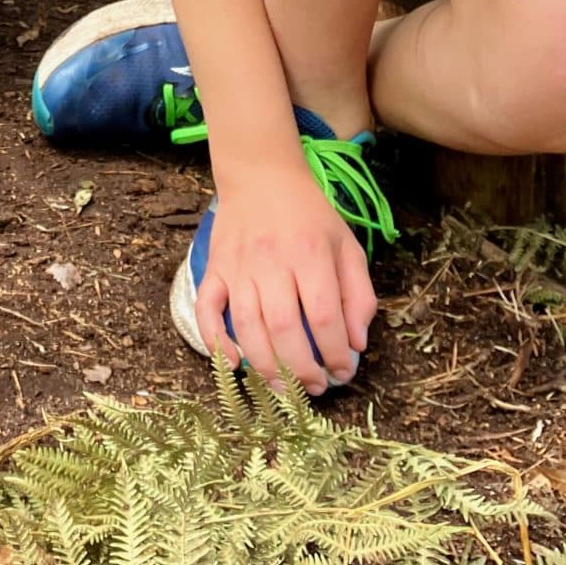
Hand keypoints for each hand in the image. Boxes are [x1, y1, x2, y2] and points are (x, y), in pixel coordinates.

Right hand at [194, 174, 375, 395]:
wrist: (262, 175)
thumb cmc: (310, 216)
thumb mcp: (347, 246)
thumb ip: (358, 295)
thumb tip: (356, 344)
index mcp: (310, 254)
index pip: (324, 316)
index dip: (334, 353)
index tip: (342, 372)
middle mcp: (272, 261)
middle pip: (283, 328)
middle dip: (301, 370)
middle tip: (314, 388)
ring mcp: (238, 266)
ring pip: (247, 326)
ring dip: (265, 366)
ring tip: (284, 389)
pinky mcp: (214, 269)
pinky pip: (206, 309)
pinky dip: (215, 340)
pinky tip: (232, 363)